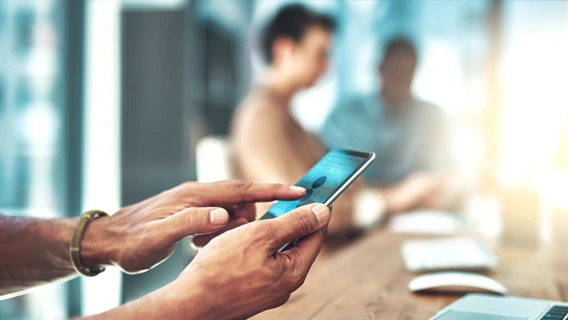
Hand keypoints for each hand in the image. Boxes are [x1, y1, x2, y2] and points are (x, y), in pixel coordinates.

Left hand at [80, 180, 305, 272]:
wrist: (107, 240)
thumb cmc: (132, 240)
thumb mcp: (159, 237)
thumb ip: (191, 223)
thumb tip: (223, 215)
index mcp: (195, 196)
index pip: (241, 189)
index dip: (271, 190)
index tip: (298, 191)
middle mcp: (198, 194)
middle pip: (241, 202)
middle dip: (245, 220)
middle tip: (224, 241)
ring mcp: (195, 202)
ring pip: (231, 212)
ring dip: (229, 230)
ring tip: (202, 245)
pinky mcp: (192, 212)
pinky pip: (219, 219)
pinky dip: (219, 232)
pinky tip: (200, 245)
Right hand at [168, 203, 330, 319]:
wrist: (190, 302)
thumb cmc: (222, 268)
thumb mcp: (262, 235)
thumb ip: (295, 223)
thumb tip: (323, 212)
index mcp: (294, 272)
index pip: (316, 236)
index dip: (316, 212)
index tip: (315, 194)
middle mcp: (284, 286)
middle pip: (295, 245)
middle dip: (287, 222)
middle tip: (280, 202)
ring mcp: (267, 292)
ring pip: (274, 254)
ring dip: (267, 234)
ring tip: (252, 219)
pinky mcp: (250, 293)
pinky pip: (258, 264)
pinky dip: (253, 248)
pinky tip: (238, 240)